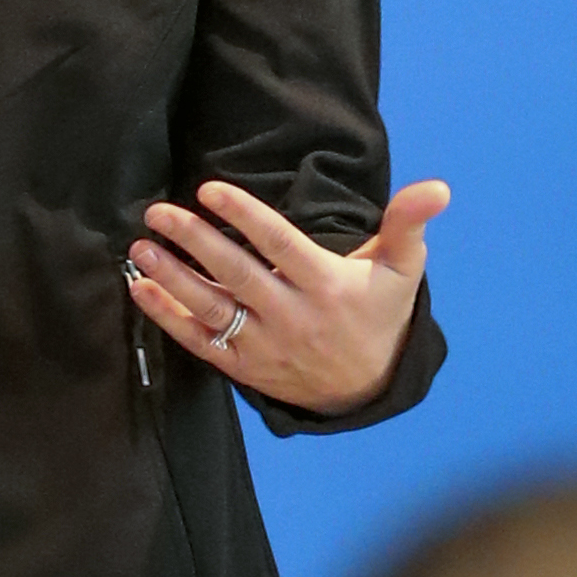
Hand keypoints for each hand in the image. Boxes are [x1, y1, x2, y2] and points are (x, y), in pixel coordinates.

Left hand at [127, 177, 448, 414]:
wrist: (366, 388)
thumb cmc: (379, 314)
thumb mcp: (401, 270)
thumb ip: (408, 226)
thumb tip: (436, 188)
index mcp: (326, 287)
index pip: (280, 246)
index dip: (244, 217)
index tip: (209, 190)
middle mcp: (291, 317)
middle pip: (236, 275)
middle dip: (194, 242)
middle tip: (158, 213)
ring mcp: (264, 345)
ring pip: (212, 309)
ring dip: (172, 279)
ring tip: (140, 249)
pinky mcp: (243, 366)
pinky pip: (200, 342)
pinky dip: (168, 318)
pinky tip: (142, 290)